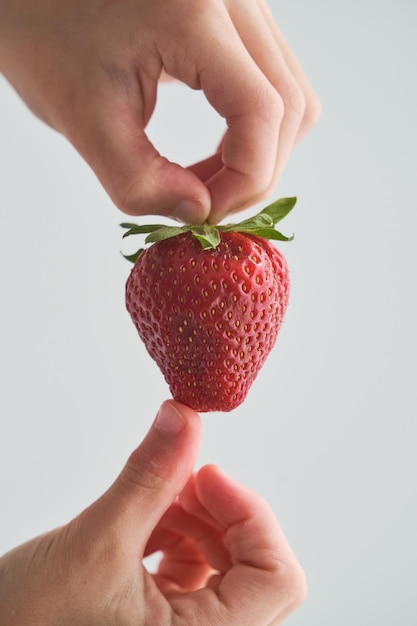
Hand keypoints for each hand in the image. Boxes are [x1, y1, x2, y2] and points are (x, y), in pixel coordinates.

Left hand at [0, 0, 319, 223]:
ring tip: (205, 180)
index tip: (204, 213)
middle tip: (208, 205)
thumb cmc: (43, 32)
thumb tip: (199, 213)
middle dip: (257, 173)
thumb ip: (139, 182)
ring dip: (259, 154)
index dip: (244, 179)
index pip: (262, 110)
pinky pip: (273, 84)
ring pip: (292, 96)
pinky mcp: (236, 20)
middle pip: (292, 105)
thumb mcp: (83, 119)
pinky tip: (215, 153)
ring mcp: (240, 3)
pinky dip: (253, 132)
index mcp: (191, 12)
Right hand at [0, 400, 305, 624]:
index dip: (251, 516)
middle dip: (219, 513)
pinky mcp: (161, 620)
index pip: (278, 579)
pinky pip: (192, 569)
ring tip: (155, 498)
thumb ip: (149, 476)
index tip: (209, 475)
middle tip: (181, 478)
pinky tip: (143, 520)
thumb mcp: (97, 542)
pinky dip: (175, 533)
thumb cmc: (27, 624)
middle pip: (255, 567)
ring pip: (222, 563)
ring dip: (195, 519)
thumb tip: (184, 417)